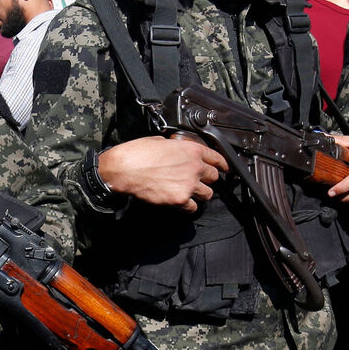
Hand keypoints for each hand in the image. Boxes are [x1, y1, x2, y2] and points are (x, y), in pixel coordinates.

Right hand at [96, 136, 227, 211]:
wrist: (125, 169)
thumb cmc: (138, 153)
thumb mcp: (161, 141)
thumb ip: (177, 148)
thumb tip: (178, 152)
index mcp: (192, 150)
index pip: (216, 158)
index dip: (222, 164)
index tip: (224, 168)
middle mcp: (194, 167)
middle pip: (214, 177)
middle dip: (207, 179)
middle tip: (200, 180)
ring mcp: (189, 185)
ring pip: (207, 194)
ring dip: (200, 193)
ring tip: (191, 192)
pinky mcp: (180, 200)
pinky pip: (193, 208)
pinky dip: (189, 206)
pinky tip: (181, 201)